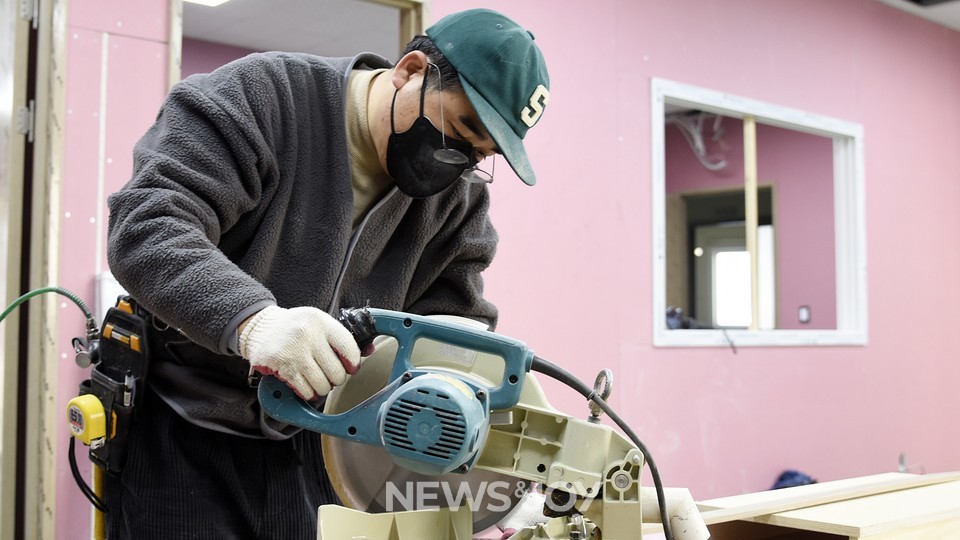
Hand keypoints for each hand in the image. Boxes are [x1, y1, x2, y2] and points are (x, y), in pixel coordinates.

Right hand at [238, 305, 360, 399]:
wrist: (261, 328)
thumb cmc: (295, 328)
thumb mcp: (320, 324)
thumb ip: (342, 338)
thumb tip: (370, 350)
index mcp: (321, 321)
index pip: (349, 348)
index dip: (353, 363)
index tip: (351, 368)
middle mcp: (307, 334)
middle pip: (337, 372)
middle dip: (336, 379)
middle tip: (329, 375)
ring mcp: (293, 351)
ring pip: (322, 385)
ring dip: (322, 388)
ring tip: (316, 379)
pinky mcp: (280, 365)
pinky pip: (305, 390)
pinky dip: (308, 393)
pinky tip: (305, 384)